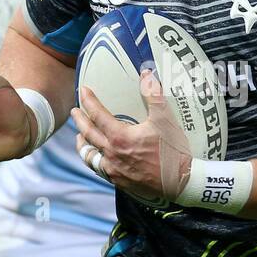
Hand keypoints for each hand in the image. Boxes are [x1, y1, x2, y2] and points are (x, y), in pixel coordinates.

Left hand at [71, 69, 192, 201]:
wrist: (181, 182)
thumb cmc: (173, 151)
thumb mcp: (165, 119)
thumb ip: (154, 95)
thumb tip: (146, 74)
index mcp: (120, 137)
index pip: (97, 115)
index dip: (89, 101)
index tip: (83, 91)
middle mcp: (112, 154)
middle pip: (88, 134)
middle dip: (79, 121)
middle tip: (75, 112)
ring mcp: (114, 170)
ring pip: (90, 156)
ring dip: (83, 144)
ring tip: (80, 137)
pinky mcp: (120, 182)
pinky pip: (100, 170)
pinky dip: (96, 161)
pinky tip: (99, 158)